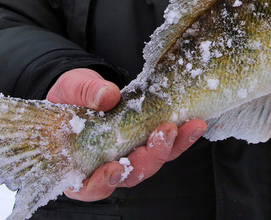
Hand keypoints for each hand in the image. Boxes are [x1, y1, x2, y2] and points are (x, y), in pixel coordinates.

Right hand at [46, 68, 206, 200]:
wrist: (87, 87)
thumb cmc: (71, 96)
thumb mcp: (72, 89)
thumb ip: (86, 94)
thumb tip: (107, 97)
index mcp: (79, 163)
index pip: (88, 187)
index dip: (101, 183)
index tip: (114, 168)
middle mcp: (108, 165)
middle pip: (132, 175)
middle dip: (151, 157)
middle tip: (165, 133)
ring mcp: (132, 154)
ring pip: (155, 161)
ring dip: (174, 146)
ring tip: (190, 126)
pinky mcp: (149, 141)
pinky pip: (168, 144)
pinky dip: (183, 136)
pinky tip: (195, 124)